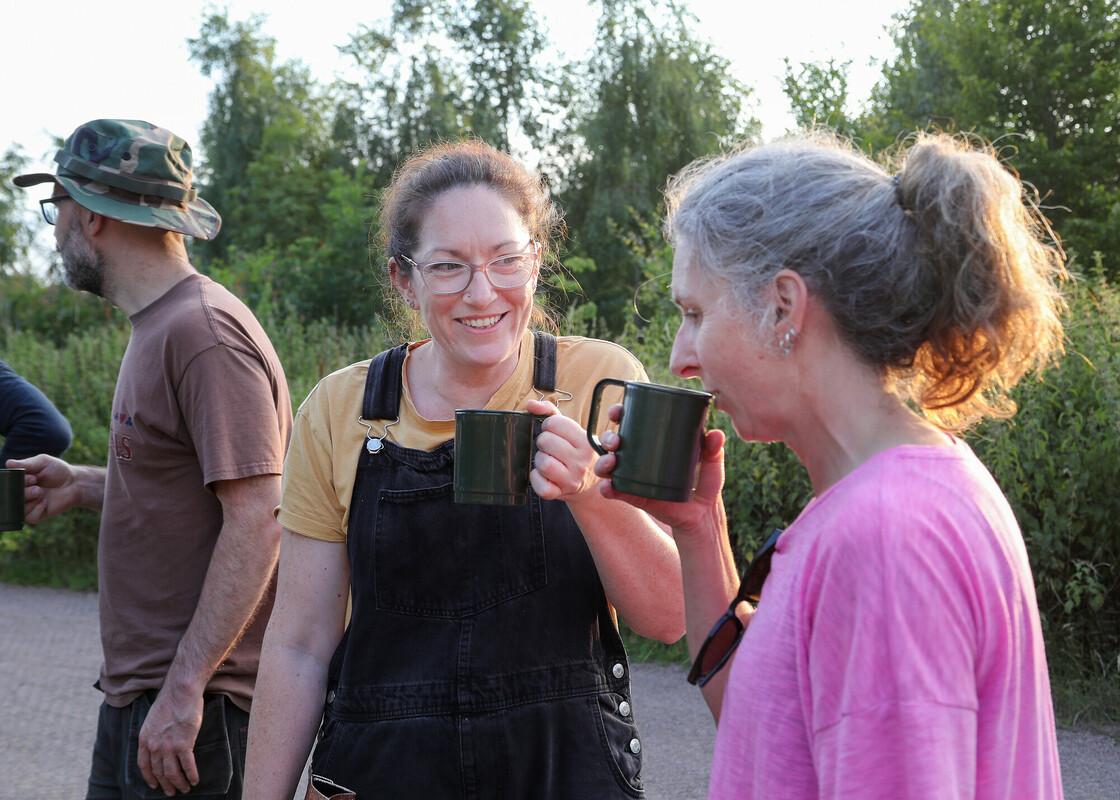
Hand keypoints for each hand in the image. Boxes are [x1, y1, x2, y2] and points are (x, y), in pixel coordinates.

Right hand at [5, 454, 79, 522]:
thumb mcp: (43, 462)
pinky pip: (29, 517)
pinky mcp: (36, 516)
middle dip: (21, 489)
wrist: (75, 483)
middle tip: (35, 481)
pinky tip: (45, 502)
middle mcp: (19, 495)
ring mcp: (27, 506)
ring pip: (17, 508)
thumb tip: (8, 463)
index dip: (14, 482)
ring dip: (28, 498)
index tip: (31, 476)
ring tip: (40, 491)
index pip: (6, 485)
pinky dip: (36, 509)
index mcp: (17, 483)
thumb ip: (26, 464)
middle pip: (9, 497)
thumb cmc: (58, 471)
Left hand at [137, 685, 204, 795]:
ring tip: (185, 789)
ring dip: (179, 783)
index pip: (144, 766)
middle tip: (172, 791)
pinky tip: (195, 780)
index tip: (154, 785)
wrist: (180, 692)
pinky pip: (187, 766)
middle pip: (159, 772)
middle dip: (166, 785)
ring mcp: (168, 746)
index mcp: (145, 739)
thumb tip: (160, 743)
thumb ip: (154, 734)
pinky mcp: (184, 744)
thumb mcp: (153, 719)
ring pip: (172, 773)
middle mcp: (154, 746)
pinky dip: (191, 775)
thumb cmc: (170, 701)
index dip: (150, 778)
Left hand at [526, 398, 598, 501]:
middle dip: (543, 442)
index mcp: (585, 442)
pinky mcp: (560, 493)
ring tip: (546, 459)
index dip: (549, 425)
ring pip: (543, 463)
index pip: (555, 423)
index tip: (553, 431)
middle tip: (548, 447)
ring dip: (539, 459)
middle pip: (546, 441)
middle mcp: (582, 461)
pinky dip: (536, 478)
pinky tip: (542, 474)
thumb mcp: (571, 430)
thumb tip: (530, 404)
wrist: (588, 483)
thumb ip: (550, 412)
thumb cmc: (575, 452)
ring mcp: (572, 479)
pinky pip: (540, 486)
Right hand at [592, 403, 727, 533]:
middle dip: (608, 437)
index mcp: (653, 441)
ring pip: (608, 464)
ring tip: (611, 462)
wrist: (701, 514)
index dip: (618, 413)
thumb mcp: (711, 463)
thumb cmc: (705, 483)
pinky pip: (613, 490)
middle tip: (615, 441)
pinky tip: (609, 486)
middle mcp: (638, 457)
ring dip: (603, 461)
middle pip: (613, 441)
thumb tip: (716, 434)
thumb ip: (714, 449)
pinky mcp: (633, 496)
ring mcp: (633, 476)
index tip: (617, 412)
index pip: (630, 422)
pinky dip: (607, 488)